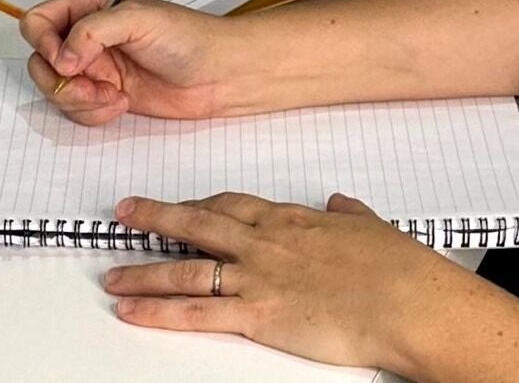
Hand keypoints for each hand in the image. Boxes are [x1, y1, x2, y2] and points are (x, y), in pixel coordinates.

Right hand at [19, 0, 241, 124]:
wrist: (220, 74)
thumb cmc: (190, 37)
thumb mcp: (140, 18)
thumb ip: (93, 30)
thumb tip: (63, 56)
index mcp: (92, 9)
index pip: (41, 20)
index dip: (43, 41)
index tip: (66, 60)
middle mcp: (89, 39)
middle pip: (41, 60)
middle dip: (59, 79)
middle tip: (88, 83)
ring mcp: (97, 69)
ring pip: (57, 90)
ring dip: (78, 99)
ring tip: (110, 95)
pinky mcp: (107, 97)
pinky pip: (78, 110)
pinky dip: (93, 113)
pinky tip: (121, 103)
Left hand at [104, 191, 459, 368]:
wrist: (405, 301)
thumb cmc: (396, 268)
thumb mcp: (369, 228)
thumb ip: (348, 214)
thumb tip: (341, 204)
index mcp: (290, 219)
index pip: (231, 205)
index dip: (199, 204)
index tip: (179, 205)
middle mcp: (265, 242)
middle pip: (196, 224)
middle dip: (155, 217)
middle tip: (123, 214)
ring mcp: (258, 277)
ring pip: (186, 268)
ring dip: (144, 271)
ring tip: (113, 276)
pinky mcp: (258, 315)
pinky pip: (195, 312)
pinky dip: (158, 311)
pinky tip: (133, 311)